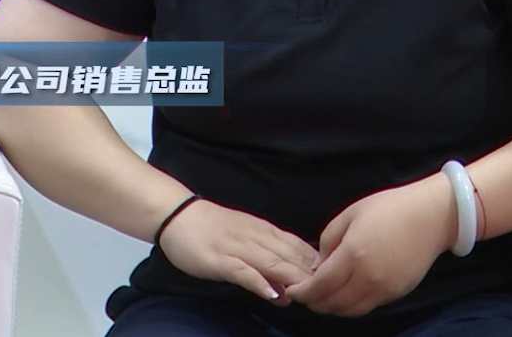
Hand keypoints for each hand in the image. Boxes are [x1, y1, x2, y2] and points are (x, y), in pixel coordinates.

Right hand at [157, 198, 320, 305]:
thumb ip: (269, 258)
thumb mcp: (246, 237)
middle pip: (291, 257)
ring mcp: (237, 247)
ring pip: (272, 263)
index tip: (333, 280)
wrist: (178, 215)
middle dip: (311, 276)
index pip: (299, 247)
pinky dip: (259, 282)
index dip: (318, 265)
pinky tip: (272, 294)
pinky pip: (243, 271)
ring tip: (308, 295)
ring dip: (292, 279)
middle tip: (326, 294)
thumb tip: (291, 284)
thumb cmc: (213, 229)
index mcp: (265, 230)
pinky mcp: (219, 259)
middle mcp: (256, 237)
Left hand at [284, 174, 455, 316]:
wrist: (431, 216)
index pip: (321, 285)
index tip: (293, 290)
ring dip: (333, 307)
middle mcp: (368, 277)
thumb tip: (318, 266)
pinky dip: (351, 305)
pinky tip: (345, 293)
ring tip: (323, 296)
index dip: (303, 292)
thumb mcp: (350, 214)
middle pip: (333, 303)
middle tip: (305, 294)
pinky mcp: (397, 293)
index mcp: (353, 254)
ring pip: (350, 311)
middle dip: (315, 302)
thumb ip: (328, 240)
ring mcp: (384, 288)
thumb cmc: (388, 208)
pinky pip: (368, 306)